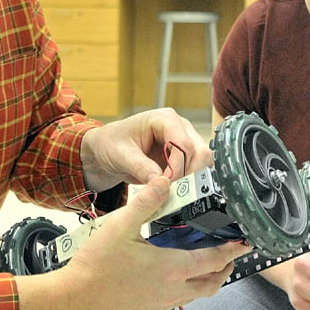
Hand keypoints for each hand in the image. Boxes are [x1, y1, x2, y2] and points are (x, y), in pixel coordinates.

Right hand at [16, 175, 250, 309]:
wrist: (73, 299)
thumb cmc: (96, 264)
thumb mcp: (119, 225)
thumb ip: (145, 201)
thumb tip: (164, 179)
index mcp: (171, 268)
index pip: (213, 259)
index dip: (232, 250)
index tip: (246, 241)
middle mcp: (172, 290)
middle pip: (213, 282)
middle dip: (227, 267)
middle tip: (232, 251)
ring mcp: (161, 303)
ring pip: (198, 294)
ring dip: (210, 279)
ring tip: (209, 261)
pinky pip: (181, 300)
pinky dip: (190, 287)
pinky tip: (177, 272)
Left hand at [80, 108, 212, 190]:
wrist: (106, 150)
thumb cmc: (111, 144)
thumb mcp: (120, 155)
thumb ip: (141, 167)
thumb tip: (161, 183)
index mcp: (164, 119)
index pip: (183, 143)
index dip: (178, 167)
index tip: (165, 184)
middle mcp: (179, 127)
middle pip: (200, 152)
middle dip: (188, 174)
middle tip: (170, 190)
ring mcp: (184, 141)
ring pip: (202, 162)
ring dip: (190, 180)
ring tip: (169, 191)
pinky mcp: (183, 157)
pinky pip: (195, 171)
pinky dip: (188, 183)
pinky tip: (172, 189)